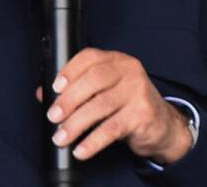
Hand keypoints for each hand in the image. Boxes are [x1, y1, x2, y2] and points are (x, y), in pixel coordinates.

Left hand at [36, 48, 192, 164]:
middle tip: (54, 116)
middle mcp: (129, 72)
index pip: (90, 57)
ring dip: (76, 124)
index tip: (55, 88)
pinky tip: (81, 149)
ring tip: (61, 136)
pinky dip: (92, 142)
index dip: (70, 71)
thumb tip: (45, 95)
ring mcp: (138, 92)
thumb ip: (77, 89)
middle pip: (94, 80)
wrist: (162, 124)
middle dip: (69, 100)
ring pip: (100, 106)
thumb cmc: (128, 104)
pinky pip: (111, 129)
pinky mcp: (142, 115)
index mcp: (117, 60)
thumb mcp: (105, 90)